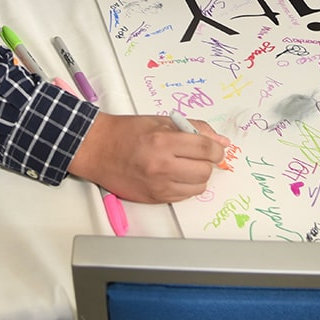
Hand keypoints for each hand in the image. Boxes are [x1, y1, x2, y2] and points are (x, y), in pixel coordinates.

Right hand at [68, 112, 229, 203]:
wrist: (99, 149)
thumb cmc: (128, 132)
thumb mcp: (163, 120)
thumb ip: (195, 128)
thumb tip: (221, 141)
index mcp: (164, 141)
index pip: (205, 149)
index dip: (216, 149)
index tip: (217, 149)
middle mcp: (161, 166)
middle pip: (204, 171)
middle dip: (208, 163)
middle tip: (201, 156)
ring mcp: (157, 186)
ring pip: (197, 187)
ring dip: (197, 176)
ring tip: (186, 165)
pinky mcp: (152, 199)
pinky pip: (182, 197)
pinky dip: (185, 187)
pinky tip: (175, 175)